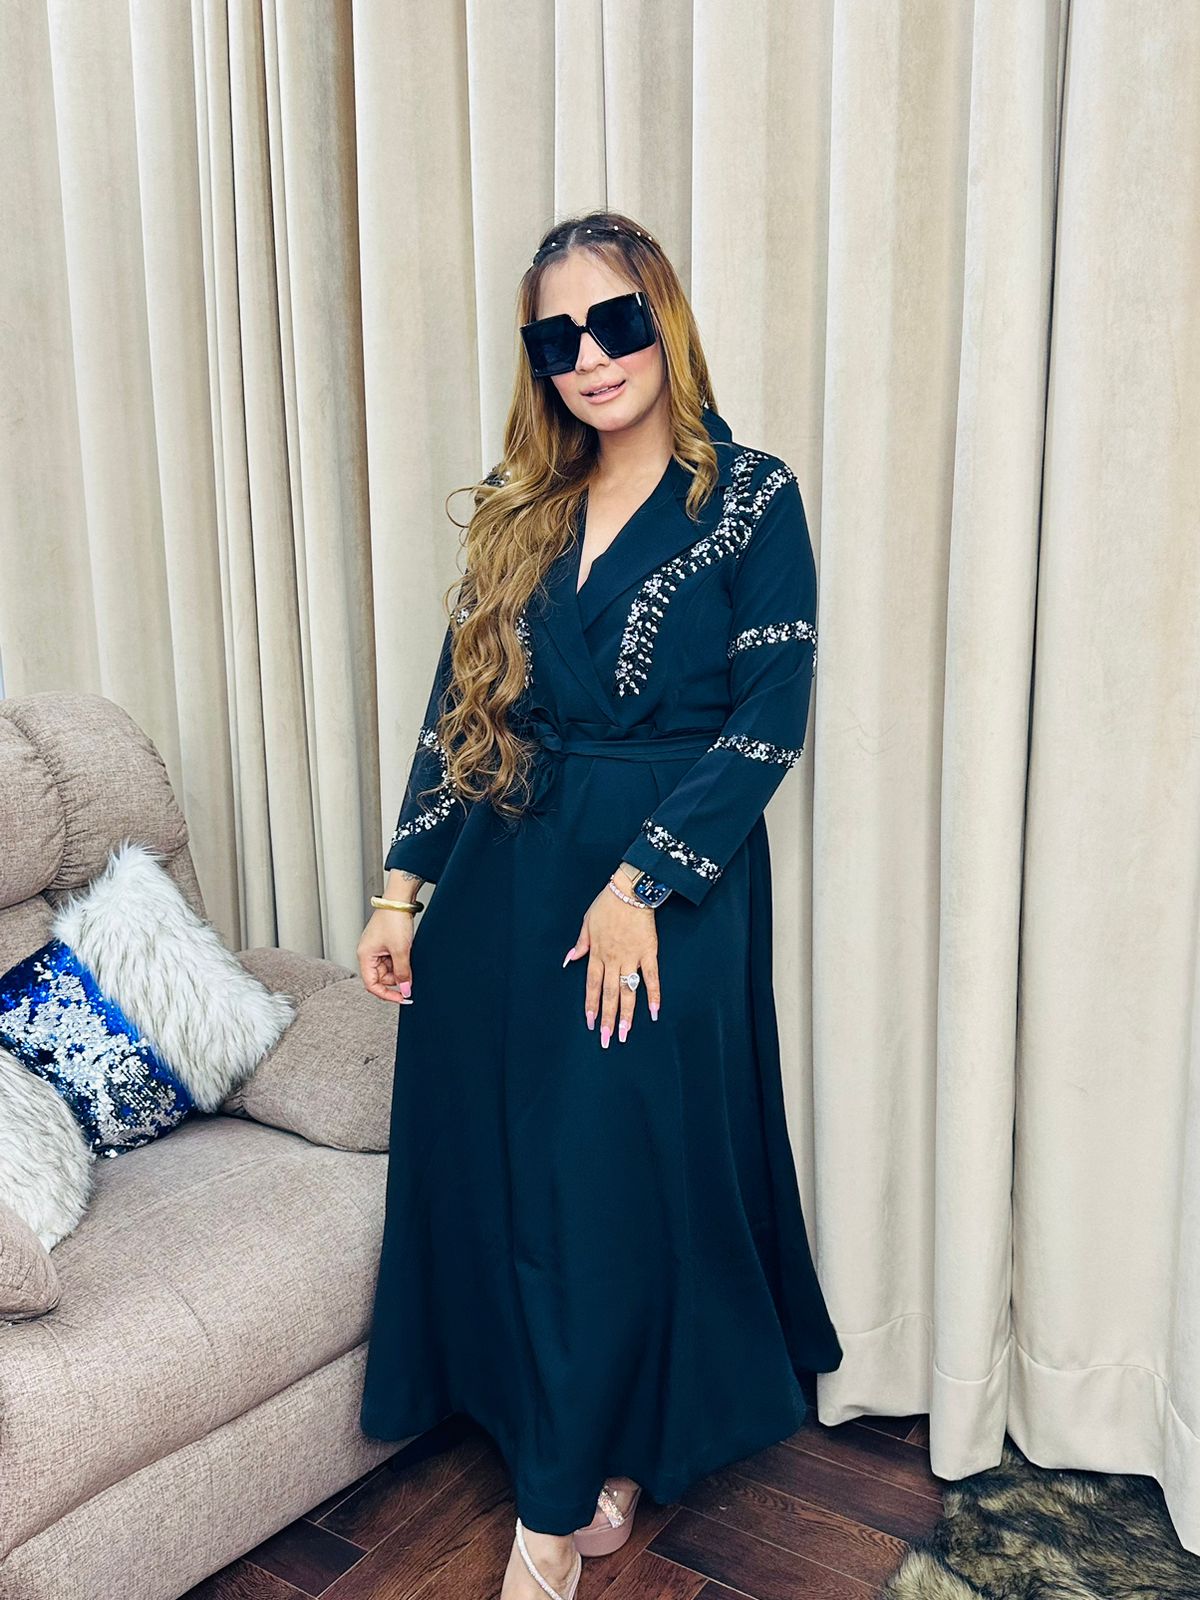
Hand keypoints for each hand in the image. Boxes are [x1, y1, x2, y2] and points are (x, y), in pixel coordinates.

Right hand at [357, 909, 415, 1003]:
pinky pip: (392, 960)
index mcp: (365, 956)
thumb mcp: (401, 950)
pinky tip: (406, 952)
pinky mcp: (385, 944)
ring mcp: (377, 949)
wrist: (400, 901)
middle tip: (409, 972)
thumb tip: (405, 989)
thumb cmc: (394, 919)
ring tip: (407, 954)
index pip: (372, 985)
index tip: (402, 998)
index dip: (387, 994)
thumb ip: (403, 972)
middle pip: (381, 978)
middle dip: (396, 978)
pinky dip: (401, 960)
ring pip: (389, 969)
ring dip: (400, 968)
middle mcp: (368, 953)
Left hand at [563, 879, 660, 1045]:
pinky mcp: (649, 953)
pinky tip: (654, 1012)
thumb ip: (580, 944)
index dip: (591, 1005)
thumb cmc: (607, 904)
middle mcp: (613, 959)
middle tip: (606, 1039)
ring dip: (626, 1014)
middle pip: (609, 994)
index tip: (589, 1023)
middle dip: (607, 1018)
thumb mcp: (587, 922)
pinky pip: (651, 977)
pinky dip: (654, 995)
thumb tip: (569, 960)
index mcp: (597, 953)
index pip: (592, 985)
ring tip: (624, 1034)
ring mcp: (632, 957)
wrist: (630, 890)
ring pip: (628, 991)